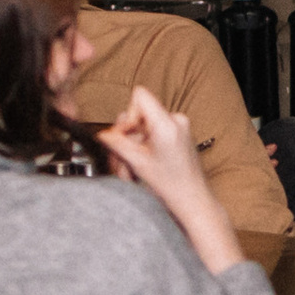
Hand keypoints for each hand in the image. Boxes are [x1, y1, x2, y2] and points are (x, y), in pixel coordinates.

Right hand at [99, 86, 242, 273]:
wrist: (192, 199)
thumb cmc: (171, 185)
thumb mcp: (137, 163)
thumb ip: (117, 143)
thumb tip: (103, 134)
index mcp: (166, 124)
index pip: (140, 96)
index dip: (128, 114)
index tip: (127, 134)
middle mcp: (176, 120)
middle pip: (140, 113)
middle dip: (129, 134)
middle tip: (124, 156)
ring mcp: (181, 126)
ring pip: (146, 125)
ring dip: (136, 144)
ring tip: (135, 166)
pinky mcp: (181, 134)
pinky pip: (156, 131)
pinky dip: (146, 145)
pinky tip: (145, 164)